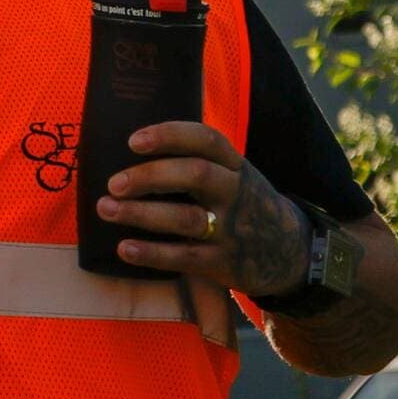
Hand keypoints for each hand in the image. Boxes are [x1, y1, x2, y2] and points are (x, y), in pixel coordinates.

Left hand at [102, 120, 307, 297]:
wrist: (291, 253)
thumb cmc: (242, 204)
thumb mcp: (232, 175)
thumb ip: (196, 162)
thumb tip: (127, 151)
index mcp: (234, 165)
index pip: (206, 140)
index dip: (169, 136)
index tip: (133, 142)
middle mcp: (235, 192)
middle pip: (195, 175)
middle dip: (150, 176)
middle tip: (113, 183)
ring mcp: (231, 228)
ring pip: (186, 218)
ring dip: (141, 213)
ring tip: (106, 209)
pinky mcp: (224, 262)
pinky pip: (185, 257)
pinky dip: (152, 253)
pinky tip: (125, 248)